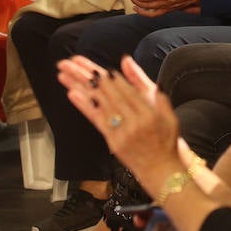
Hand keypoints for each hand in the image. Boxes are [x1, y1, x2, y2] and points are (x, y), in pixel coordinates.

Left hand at [58, 55, 182, 186]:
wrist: (162, 169)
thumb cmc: (166, 137)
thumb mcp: (166, 109)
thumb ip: (145, 84)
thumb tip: (126, 61)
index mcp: (149, 112)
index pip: (124, 88)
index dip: (109, 76)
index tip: (93, 65)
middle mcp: (134, 122)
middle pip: (107, 93)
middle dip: (87, 75)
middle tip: (70, 62)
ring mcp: (122, 133)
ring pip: (98, 103)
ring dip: (79, 86)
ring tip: (64, 73)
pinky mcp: (113, 142)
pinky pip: (96, 120)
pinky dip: (84, 105)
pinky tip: (71, 93)